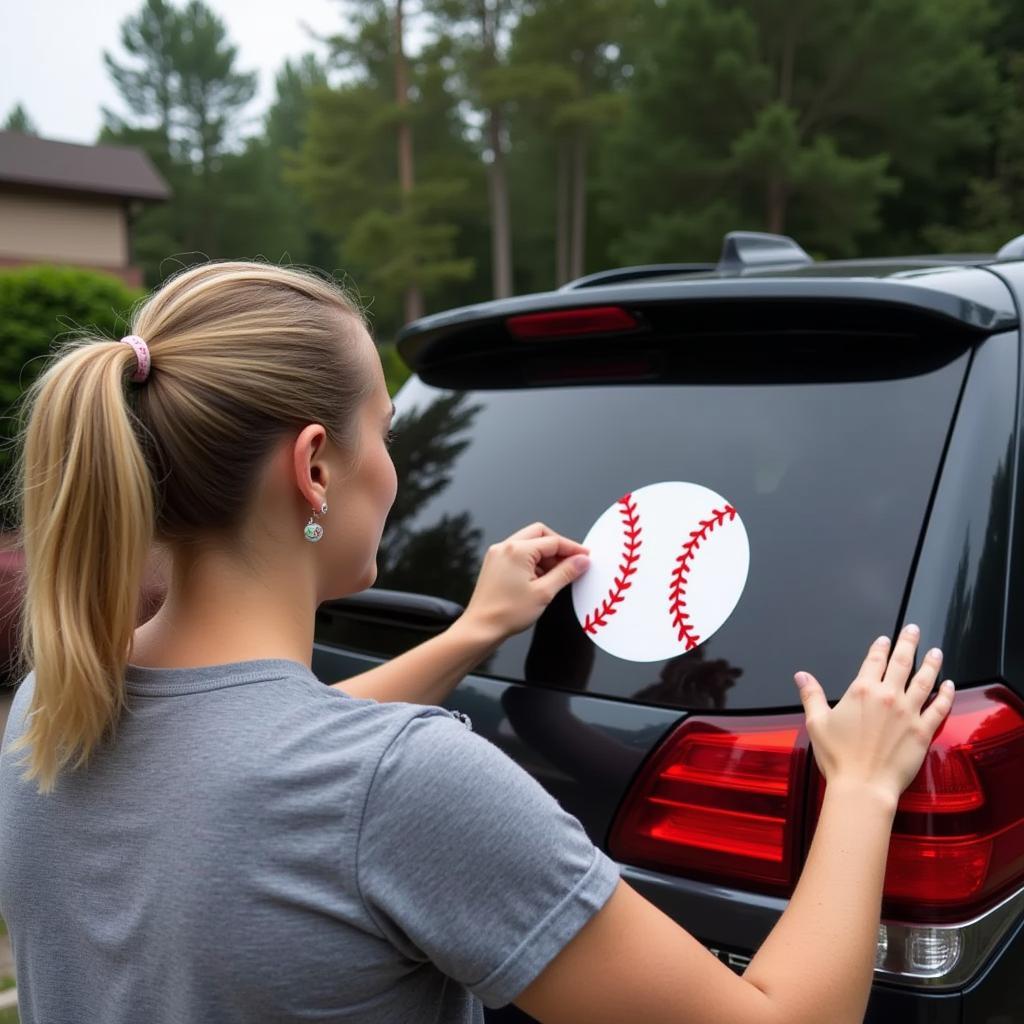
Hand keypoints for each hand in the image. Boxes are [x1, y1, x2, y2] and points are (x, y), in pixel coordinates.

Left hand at [460, 522, 590, 642]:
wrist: (481, 628)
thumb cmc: (507, 613)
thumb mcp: (544, 593)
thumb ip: (566, 573)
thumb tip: (582, 561)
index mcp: (517, 550)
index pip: (553, 541)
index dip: (573, 549)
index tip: (586, 557)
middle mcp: (505, 547)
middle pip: (540, 535)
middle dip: (559, 547)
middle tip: (573, 562)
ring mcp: (498, 554)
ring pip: (530, 544)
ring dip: (546, 556)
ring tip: (559, 576)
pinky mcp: (495, 564)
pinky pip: (519, 554)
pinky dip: (534, 562)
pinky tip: (543, 579)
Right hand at [794, 625, 954, 805]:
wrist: (862, 786)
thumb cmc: (837, 757)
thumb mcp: (816, 722)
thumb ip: (811, 695)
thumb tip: (801, 675)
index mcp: (861, 691)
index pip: (874, 661)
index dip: (880, 647)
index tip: (885, 639)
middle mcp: (887, 696)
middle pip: (902, 662)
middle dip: (909, 643)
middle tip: (914, 630)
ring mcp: (908, 713)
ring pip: (924, 680)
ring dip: (931, 664)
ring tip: (936, 652)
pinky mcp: (923, 731)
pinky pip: (939, 708)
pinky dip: (946, 695)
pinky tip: (949, 686)